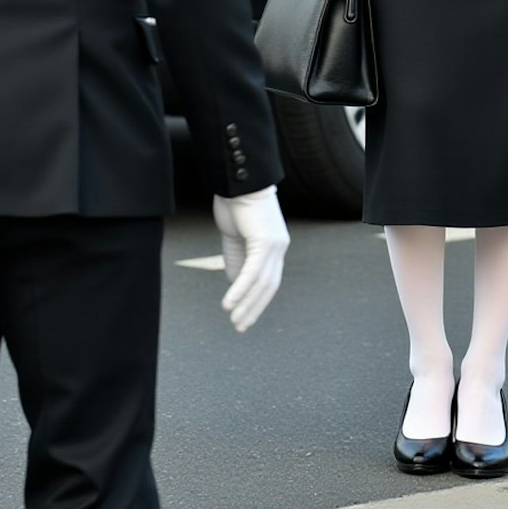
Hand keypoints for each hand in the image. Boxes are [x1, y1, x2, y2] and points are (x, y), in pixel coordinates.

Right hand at [213, 186, 289, 331]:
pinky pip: (252, 272)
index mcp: (274, 247)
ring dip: (246, 304)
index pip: (269, 281)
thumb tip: (237, 287)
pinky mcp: (264, 241)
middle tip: (240, 327)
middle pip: (269, 286)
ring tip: (234, 320)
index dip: (257, 301)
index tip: (245, 317)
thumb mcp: (235, 241)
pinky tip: (229, 303)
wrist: (238, 181)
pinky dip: (240, 289)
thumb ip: (238, 263)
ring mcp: (274, 244)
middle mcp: (279, 247)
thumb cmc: (236, 206)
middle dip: (254, 308)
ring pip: (261, 283)